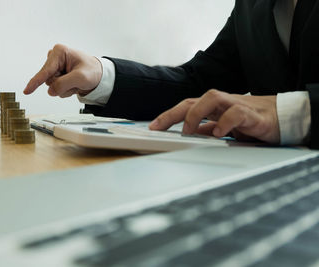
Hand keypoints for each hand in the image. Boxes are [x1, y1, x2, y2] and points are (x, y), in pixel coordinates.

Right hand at [24, 44, 101, 96]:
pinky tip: (73, 84)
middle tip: (76, 81)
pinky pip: (55, 88)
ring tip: (76, 82)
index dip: (35, 82)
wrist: (99, 75)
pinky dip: (66, 89)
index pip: (45, 71)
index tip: (27, 91)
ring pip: (52, 86)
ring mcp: (55, 67)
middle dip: (62, 85)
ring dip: (65, 88)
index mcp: (59, 52)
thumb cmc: (92, 71)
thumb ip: (64, 84)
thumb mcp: (81, 78)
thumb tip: (50, 91)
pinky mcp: (56, 75)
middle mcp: (54, 57)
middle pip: (49, 80)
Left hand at [149, 89, 279, 142]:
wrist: (283, 117)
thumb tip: (187, 134)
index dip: (168, 115)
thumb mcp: (223, 127)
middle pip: (193, 100)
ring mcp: (237, 105)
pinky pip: (236, 112)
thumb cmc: (251, 120)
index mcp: (214, 107)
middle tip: (158, 127)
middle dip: (172, 113)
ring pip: (212, 97)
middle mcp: (222, 103)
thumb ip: (207, 129)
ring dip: (196, 113)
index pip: (186, 106)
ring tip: (188, 130)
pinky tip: (218, 133)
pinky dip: (225, 122)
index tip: (152, 127)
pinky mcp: (252, 114)